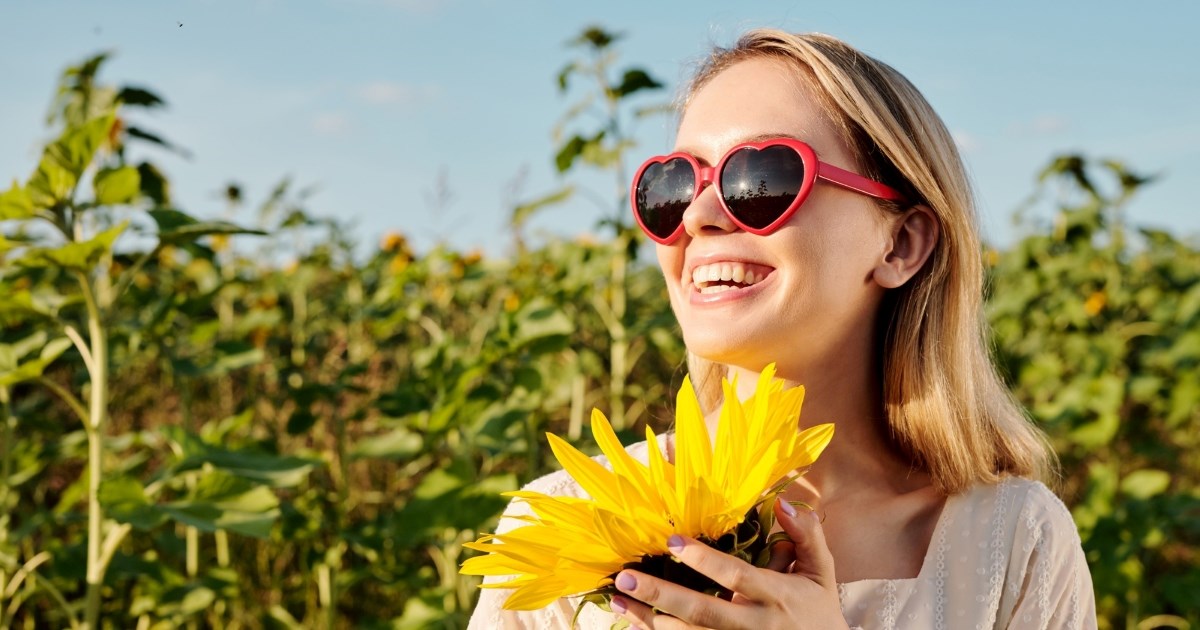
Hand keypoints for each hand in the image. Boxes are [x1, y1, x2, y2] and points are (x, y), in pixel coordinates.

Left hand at [610, 499, 849, 629]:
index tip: (673, 541)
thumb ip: (807, 535)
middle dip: (662, 594)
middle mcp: (754, 626)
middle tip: (626, 576)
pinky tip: (635, 620)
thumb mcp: (821, 572)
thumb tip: (783, 502)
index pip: (736, 577)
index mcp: (776, 597)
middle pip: (703, 612)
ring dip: (650, 619)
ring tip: (619, 598)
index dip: (704, 560)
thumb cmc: (819, 611)